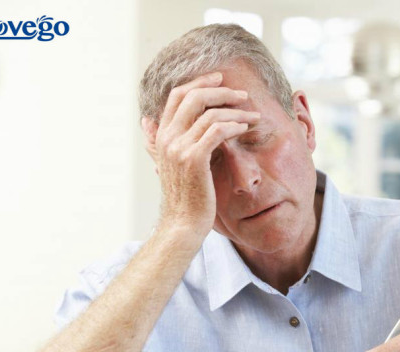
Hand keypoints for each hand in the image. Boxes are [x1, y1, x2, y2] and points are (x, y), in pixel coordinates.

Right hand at [141, 72, 260, 233]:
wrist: (182, 224)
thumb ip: (158, 142)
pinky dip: (234, 125)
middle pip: (193, 96)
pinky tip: (245, 128)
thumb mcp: (167, 165)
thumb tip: (146, 121)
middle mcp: (168, 138)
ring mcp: (179, 148)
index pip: (178, 95)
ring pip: (209, 112)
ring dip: (235, 110)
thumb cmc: (183, 197)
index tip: (220, 79)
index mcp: (162, 135)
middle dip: (220, 90)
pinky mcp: (194, 159)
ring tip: (253, 115)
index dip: (200, 82)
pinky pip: (217, 131)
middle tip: (242, 94)